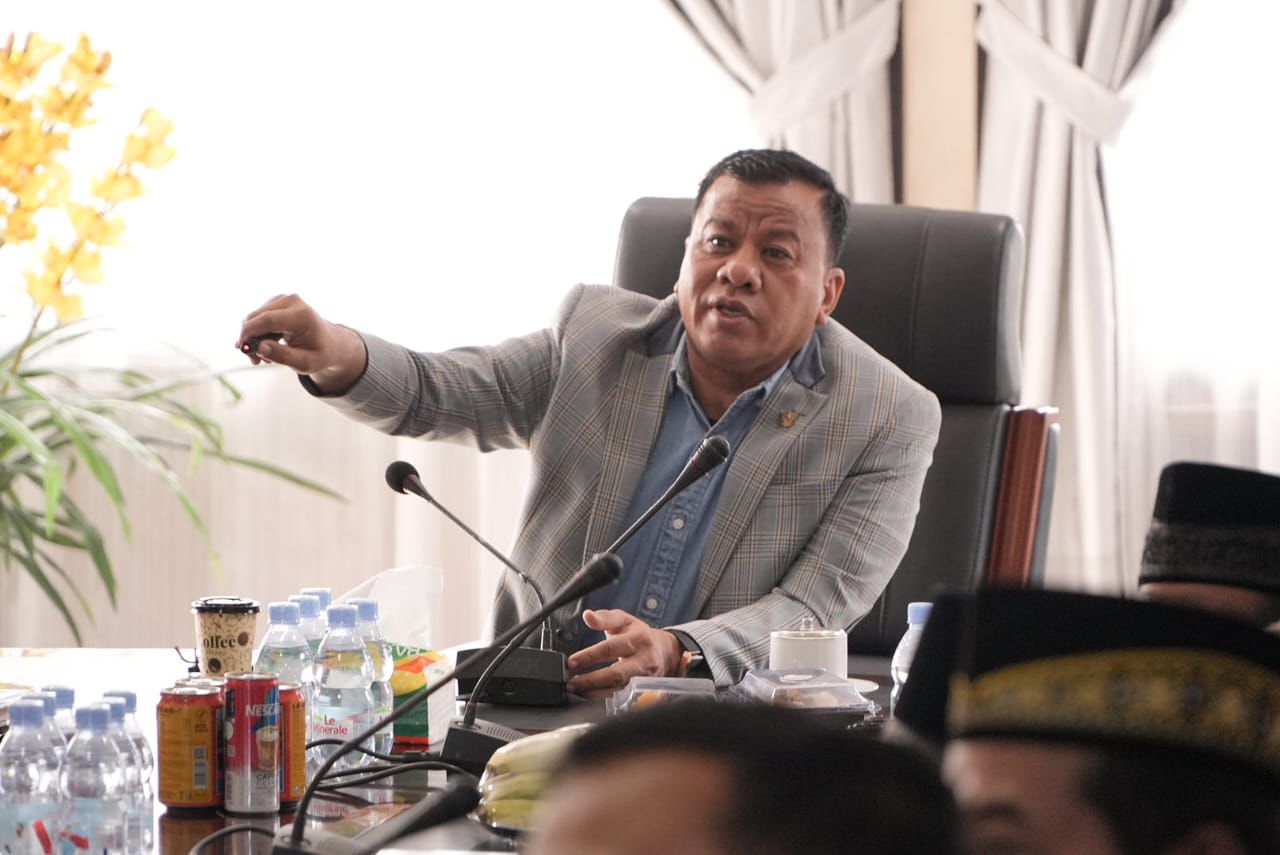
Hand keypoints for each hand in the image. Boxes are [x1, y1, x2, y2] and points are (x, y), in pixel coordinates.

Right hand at [236, 293, 366, 392]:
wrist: (330, 343)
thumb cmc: (320, 354)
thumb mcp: (306, 363)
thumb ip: (283, 356)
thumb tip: (259, 348)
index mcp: (302, 315)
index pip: (268, 320)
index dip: (250, 333)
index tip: (242, 349)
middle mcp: (292, 301)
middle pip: (257, 317)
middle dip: (250, 339)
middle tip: (255, 361)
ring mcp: (283, 299)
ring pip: (254, 318)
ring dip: (253, 338)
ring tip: (262, 358)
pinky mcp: (277, 302)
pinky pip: (258, 317)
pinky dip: (257, 333)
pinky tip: (266, 347)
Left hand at [565, 609, 683, 699]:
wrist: (665, 652)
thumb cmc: (639, 635)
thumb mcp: (624, 620)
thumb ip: (604, 618)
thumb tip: (588, 615)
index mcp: (638, 639)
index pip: (611, 648)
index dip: (589, 656)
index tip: (571, 662)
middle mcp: (643, 660)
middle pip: (617, 674)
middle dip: (592, 681)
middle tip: (571, 683)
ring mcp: (645, 679)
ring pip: (620, 691)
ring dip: (595, 694)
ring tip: (577, 691)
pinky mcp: (645, 692)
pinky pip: (623, 700)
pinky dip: (605, 701)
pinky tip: (591, 699)